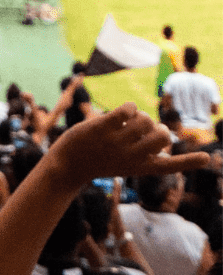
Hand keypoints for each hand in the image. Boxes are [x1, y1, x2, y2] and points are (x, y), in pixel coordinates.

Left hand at [47, 102, 210, 188]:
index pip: (170, 166)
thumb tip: (162, 131)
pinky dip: (130, 106)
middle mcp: (132, 156)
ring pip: (145, 119)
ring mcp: (116, 142)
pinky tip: (124, 111)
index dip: (190, 161)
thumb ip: (144, 151)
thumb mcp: (125, 164)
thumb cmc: (99, 161)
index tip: (207, 158)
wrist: (67, 165)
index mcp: (140, 167)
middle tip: (143, 129)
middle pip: (162, 135)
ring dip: (140, 115)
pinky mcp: (102, 127)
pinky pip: (127, 110)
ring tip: (128, 121)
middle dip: (157, 126)